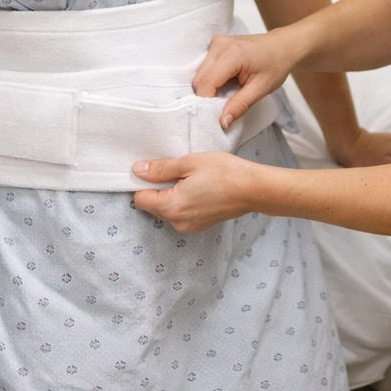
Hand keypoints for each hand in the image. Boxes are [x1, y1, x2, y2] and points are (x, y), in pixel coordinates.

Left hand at [132, 151, 268, 231]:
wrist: (253, 189)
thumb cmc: (224, 172)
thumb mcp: (190, 163)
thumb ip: (161, 168)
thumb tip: (137, 170)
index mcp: (172, 206)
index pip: (140, 199)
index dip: (144, 183)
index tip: (157, 170)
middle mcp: (177, 222)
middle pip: (152, 206)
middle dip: (158, 189)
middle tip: (177, 172)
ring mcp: (190, 227)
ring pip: (167, 210)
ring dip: (171, 195)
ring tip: (191, 179)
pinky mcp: (200, 226)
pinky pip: (181, 214)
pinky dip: (183, 202)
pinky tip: (198, 188)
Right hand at [193, 29, 298, 128]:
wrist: (282, 46)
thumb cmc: (276, 65)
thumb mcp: (261, 89)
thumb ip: (240, 105)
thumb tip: (222, 122)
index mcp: (232, 54)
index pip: (206, 82)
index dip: (207, 102)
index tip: (216, 115)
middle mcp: (219, 44)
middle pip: (199, 79)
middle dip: (208, 96)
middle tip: (226, 104)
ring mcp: (216, 42)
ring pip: (200, 74)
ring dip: (210, 87)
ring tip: (229, 91)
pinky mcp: (216, 44)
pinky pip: (204, 67)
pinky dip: (212, 79)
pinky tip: (227, 82)